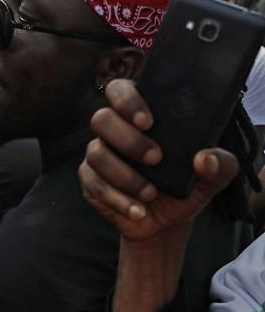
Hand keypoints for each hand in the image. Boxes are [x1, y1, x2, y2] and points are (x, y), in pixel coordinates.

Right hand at [78, 79, 238, 240]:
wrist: (167, 221)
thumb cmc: (185, 186)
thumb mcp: (212, 176)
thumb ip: (221, 164)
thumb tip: (205, 158)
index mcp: (140, 115)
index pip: (120, 90)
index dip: (127, 101)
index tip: (148, 122)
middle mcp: (114, 130)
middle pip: (101, 119)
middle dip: (128, 140)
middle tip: (155, 158)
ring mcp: (99, 154)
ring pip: (96, 153)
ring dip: (124, 175)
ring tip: (149, 193)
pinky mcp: (90, 180)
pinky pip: (93, 184)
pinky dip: (117, 200)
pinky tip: (137, 210)